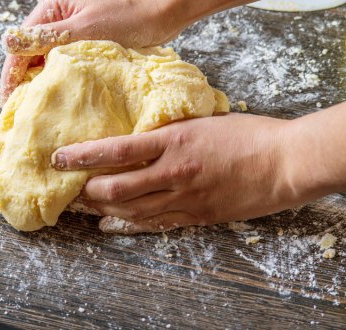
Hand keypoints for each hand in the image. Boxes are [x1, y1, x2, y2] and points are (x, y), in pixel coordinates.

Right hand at [0, 0, 183, 102]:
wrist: (164, 11)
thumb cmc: (129, 17)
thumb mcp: (85, 28)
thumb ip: (47, 37)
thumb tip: (6, 41)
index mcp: (51, 6)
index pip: (20, 45)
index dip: (12, 74)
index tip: (9, 102)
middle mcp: (56, 15)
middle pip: (30, 52)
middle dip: (24, 80)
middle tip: (21, 111)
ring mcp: (70, 27)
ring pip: (46, 58)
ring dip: (42, 80)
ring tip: (37, 109)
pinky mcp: (85, 39)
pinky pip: (64, 61)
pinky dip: (60, 77)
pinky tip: (60, 95)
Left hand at [51, 113, 298, 233]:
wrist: (285, 162)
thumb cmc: (248, 134)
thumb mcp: (202, 121)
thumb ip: (170, 131)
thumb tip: (141, 135)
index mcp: (174, 140)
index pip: (116, 149)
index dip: (83, 155)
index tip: (60, 157)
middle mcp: (174, 171)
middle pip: (116, 187)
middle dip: (87, 190)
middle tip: (70, 188)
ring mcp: (185, 197)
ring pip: (131, 210)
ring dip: (103, 209)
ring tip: (84, 206)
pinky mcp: (198, 216)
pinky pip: (155, 224)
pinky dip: (129, 224)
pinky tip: (112, 223)